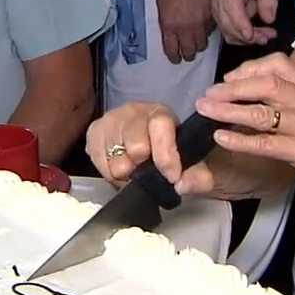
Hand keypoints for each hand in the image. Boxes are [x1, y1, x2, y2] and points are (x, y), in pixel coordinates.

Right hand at [84, 103, 215, 194]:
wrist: (149, 148)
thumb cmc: (175, 155)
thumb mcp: (199, 165)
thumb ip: (199, 177)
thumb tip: (183, 184)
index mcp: (162, 114)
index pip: (160, 127)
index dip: (166, 156)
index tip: (172, 177)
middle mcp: (134, 110)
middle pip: (135, 146)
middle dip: (143, 168)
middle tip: (148, 174)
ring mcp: (111, 119)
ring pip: (114, 157)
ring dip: (125, 173)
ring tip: (134, 172)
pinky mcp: (94, 130)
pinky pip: (97, 159)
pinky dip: (108, 172)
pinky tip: (120, 169)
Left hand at [156, 0, 217, 63]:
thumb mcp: (161, 1)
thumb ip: (166, 20)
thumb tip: (170, 32)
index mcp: (169, 24)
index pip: (172, 50)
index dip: (174, 56)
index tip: (175, 58)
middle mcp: (186, 28)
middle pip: (189, 52)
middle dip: (187, 53)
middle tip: (186, 51)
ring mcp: (201, 24)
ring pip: (202, 45)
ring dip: (198, 44)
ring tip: (195, 41)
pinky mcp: (213, 18)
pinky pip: (210, 33)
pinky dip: (206, 33)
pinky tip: (203, 29)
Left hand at [193, 53, 294, 221]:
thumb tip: (263, 88)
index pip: (280, 64)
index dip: (249, 69)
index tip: (230, 78)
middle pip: (266, 83)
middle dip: (232, 87)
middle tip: (208, 94)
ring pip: (261, 111)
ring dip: (228, 110)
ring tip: (205, 110)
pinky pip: (266, 143)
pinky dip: (240, 140)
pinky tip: (221, 138)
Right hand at [213, 0, 282, 45]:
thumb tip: (268, 19)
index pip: (231, 6)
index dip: (240, 23)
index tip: (252, 36)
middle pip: (227, 22)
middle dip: (246, 35)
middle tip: (267, 37)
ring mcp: (217, 7)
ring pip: (226, 30)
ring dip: (245, 39)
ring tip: (265, 37)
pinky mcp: (219, 16)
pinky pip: (228, 32)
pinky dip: (241, 38)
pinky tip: (256, 35)